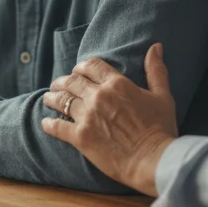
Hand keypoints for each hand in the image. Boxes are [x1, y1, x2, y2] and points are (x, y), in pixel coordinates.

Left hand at [41, 44, 177, 195]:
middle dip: (63, 81)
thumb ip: (156, 70)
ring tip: (48, 99)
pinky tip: (45, 123)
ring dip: (52, 98)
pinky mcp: (80, 137)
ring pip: (61, 101)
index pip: (91, 66)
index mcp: (117, 83)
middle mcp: (98, 96)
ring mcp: (87, 116)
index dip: (82, 67)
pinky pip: (57, 127)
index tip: (78, 72)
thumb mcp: (162, 95)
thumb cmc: (161, 128)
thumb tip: (156, 47)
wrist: (153, 159)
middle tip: (58, 85)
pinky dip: (49, 124)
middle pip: (72, 81)